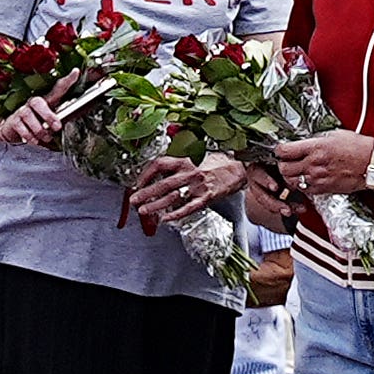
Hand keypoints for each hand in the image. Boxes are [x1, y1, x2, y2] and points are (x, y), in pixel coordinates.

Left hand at [122, 149, 248, 230]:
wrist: (239, 168)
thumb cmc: (218, 161)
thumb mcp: (196, 154)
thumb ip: (178, 161)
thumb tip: (160, 169)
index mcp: (185, 160)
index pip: (159, 165)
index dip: (145, 174)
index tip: (138, 182)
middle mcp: (190, 173)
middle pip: (162, 184)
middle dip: (145, 193)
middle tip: (134, 200)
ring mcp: (198, 187)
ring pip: (172, 198)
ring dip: (156, 205)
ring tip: (144, 211)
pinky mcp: (206, 198)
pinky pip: (188, 208)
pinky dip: (176, 215)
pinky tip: (166, 219)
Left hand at [271, 130, 373, 197]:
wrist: (372, 164)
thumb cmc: (357, 147)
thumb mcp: (334, 134)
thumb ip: (316, 140)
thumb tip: (304, 142)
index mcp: (315, 147)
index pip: (284, 151)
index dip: (279, 150)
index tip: (281, 150)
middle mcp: (313, 164)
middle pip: (284, 168)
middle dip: (282, 164)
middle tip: (285, 161)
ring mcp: (318, 178)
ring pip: (291, 181)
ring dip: (290, 176)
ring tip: (295, 171)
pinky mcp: (323, 189)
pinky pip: (304, 190)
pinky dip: (301, 185)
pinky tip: (306, 179)